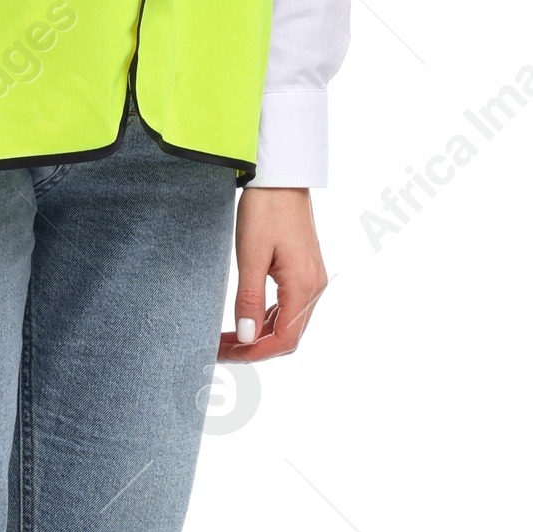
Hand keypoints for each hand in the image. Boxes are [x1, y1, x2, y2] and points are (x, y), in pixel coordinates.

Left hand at [217, 184, 326, 361]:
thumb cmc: (266, 209)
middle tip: (218, 347)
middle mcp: (314, 287)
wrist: (281, 177)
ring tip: (227, 337)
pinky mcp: (305, 272)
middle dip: (253, 348)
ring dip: (259, 335)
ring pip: (288, 324)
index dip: (254, 353)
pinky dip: (267, 320)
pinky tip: (246, 319)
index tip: (224, 354)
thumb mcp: (251, 255)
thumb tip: (247, 337)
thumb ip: (250, 299)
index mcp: (304, 286)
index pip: (284, 340)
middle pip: (288, 337)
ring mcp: (312, 280)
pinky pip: (289, 308)